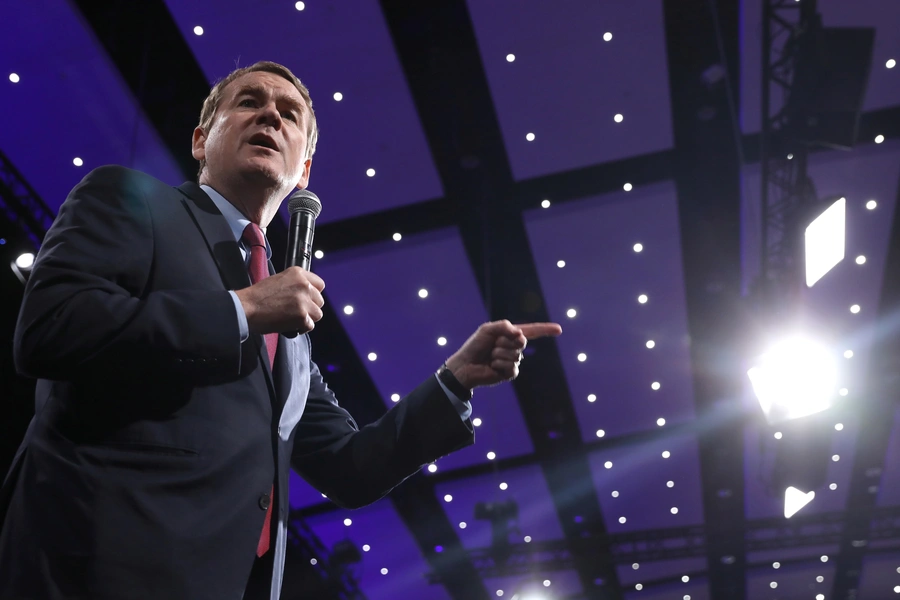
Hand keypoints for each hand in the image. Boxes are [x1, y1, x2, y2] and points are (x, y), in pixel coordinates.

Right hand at [235, 267, 324, 334]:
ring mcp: (304, 301)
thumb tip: (307, 293)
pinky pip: (310, 325)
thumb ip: (296, 284)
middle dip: (310, 307)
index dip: (313, 294)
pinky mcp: (301, 316)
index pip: (319, 284)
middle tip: (296, 311)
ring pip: (317, 314)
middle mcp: (304, 285)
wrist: (247, 307)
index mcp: (298, 273)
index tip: (307, 299)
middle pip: (320, 301)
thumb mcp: (279, 280)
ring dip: (307, 318)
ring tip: (292, 319)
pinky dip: (301, 328)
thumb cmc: (258, 296)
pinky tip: (290, 325)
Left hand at [445, 320, 562, 389]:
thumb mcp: (487, 330)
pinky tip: (492, 366)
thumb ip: (504, 326)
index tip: (559, 329)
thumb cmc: (475, 346)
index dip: (545, 330)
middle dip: (505, 342)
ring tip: (490, 356)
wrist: (465, 365)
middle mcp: (514, 347)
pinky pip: (512, 367)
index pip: (532, 331)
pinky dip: (499, 364)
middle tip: (492, 345)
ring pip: (515, 355)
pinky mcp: (510, 373)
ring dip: (499, 354)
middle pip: (522, 342)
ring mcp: (513, 360)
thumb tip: (520, 334)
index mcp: (510, 335)